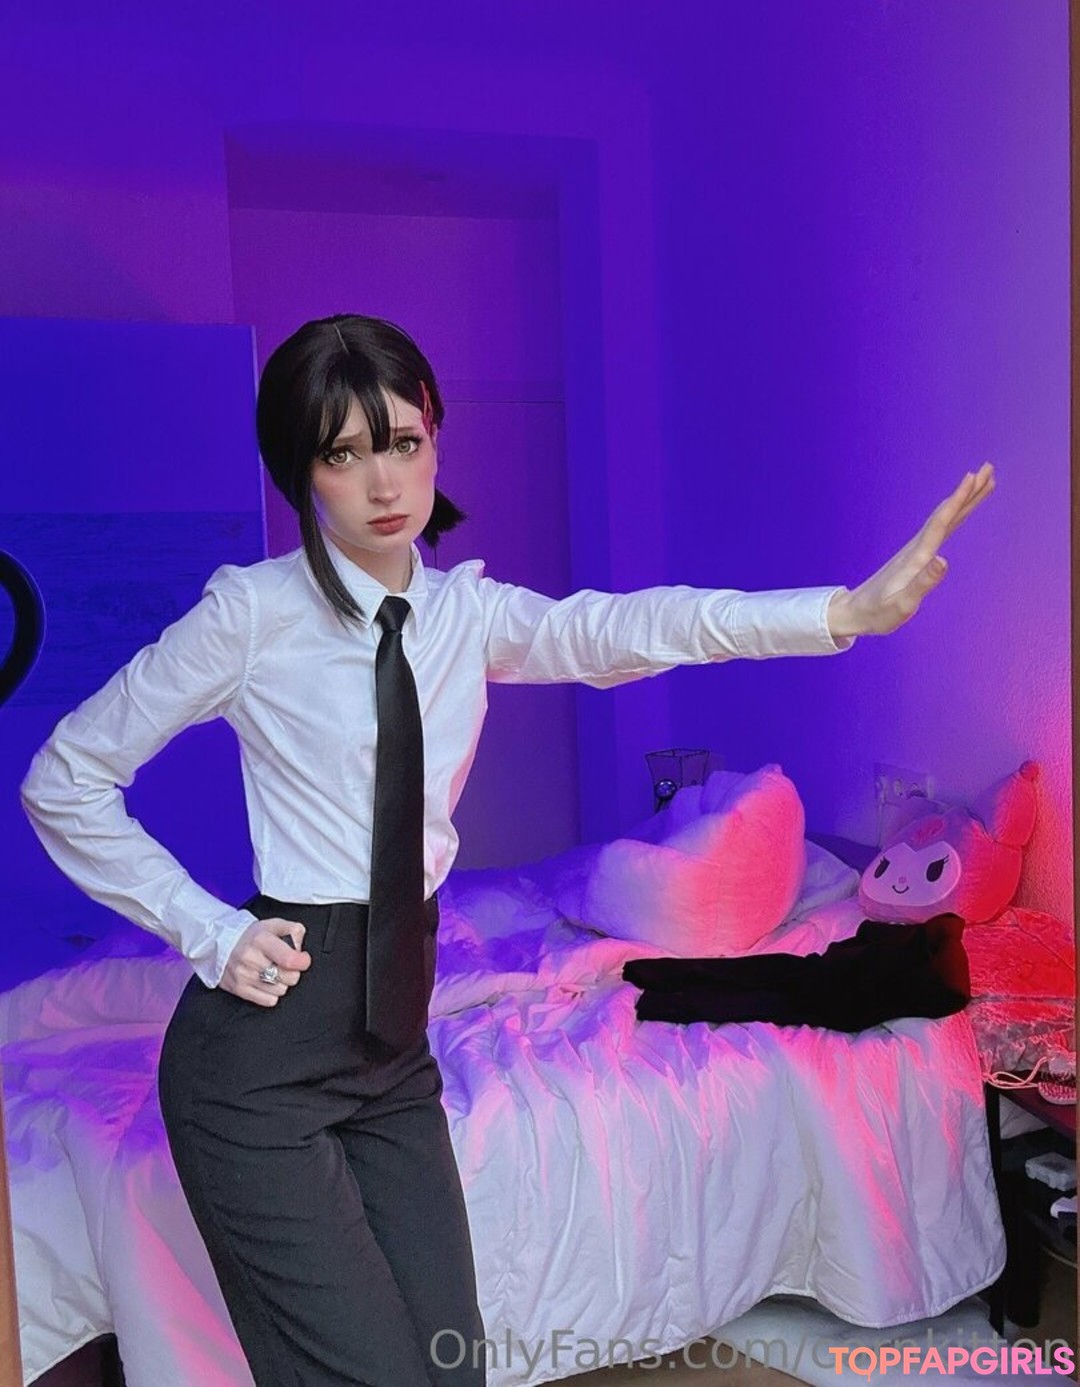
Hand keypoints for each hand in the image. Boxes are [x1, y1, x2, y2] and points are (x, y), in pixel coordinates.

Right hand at [220, 917, 311, 1005]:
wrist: (221, 943)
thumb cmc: (253, 936)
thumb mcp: (274, 924)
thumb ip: (293, 931)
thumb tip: (300, 949)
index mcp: (261, 940)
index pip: (289, 959)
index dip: (302, 961)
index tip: (303, 959)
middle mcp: (250, 958)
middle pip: (289, 978)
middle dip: (293, 972)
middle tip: (286, 965)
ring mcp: (243, 975)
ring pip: (280, 990)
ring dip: (281, 983)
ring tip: (273, 972)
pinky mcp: (238, 989)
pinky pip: (269, 1001)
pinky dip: (271, 993)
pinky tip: (266, 982)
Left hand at [828, 463, 995, 639]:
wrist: (855, 612)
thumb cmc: (878, 613)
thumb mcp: (902, 605)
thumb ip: (922, 584)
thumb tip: (943, 560)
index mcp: (916, 558)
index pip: (941, 522)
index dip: (958, 500)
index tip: (973, 477)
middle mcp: (916, 548)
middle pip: (946, 514)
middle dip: (968, 492)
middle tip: (989, 469)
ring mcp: (916, 550)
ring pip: (945, 518)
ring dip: (964, 500)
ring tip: (982, 482)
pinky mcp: (915, 555)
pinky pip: (940, 528)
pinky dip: (953, 514)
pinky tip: (958, 511)